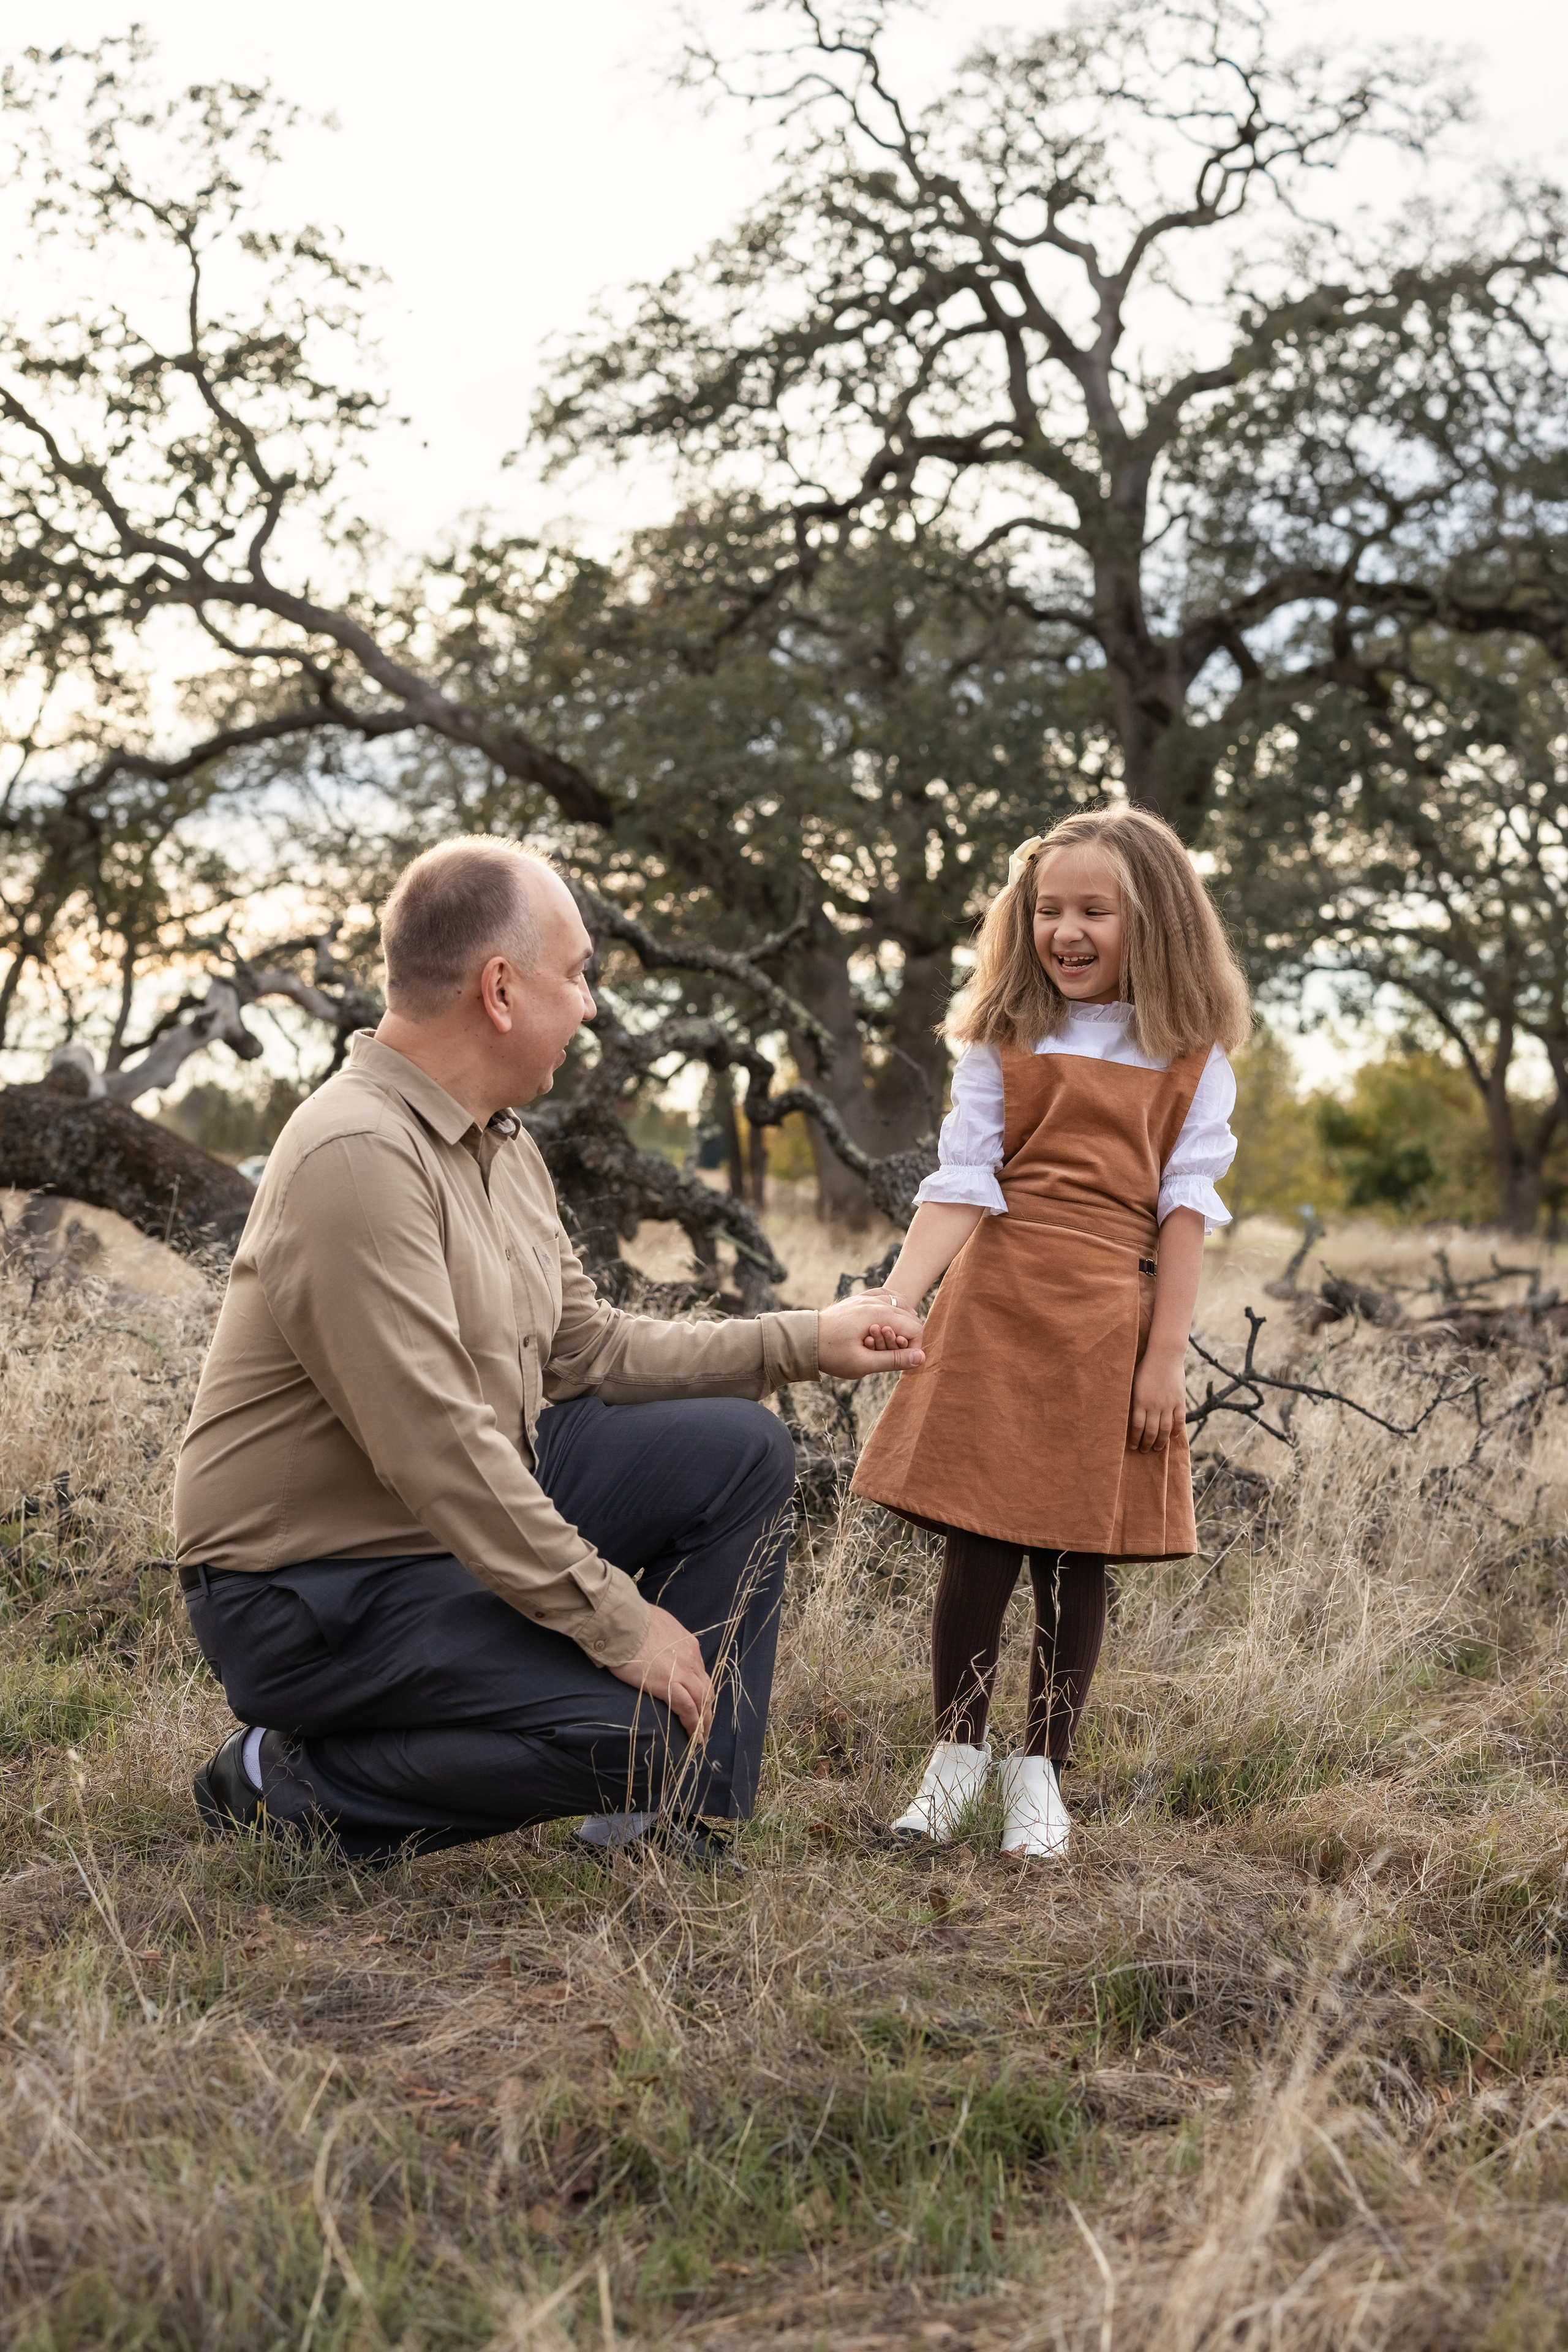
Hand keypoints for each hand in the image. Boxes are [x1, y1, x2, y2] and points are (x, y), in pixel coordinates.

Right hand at [609, 1603, 712, 1738]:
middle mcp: (691, 1659)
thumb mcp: (657, 1622)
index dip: (701, 1690)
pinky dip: (693, 1724)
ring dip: (704, 1721)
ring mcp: (682, 1672)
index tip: (699, 1704)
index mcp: (688, 1644)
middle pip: (707, 1689)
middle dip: (707, 1709)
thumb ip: (663, 1636)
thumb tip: (657, 1640)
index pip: (700, 1673)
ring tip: (701, 1737)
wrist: (622, 1621)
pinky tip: (694, 1737)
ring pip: (702, 1701)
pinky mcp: (668, 1684)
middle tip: (704, 1726)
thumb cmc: (632, 1619)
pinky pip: (688, 1708)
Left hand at [816, 1291, 925, 1377]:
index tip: (899, 1360)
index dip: (913, 1348)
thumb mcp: (863, 1363)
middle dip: (906, 1336)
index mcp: (878, 1315)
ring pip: (901, 1303)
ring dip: (902, 1322)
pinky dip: (893, 1307)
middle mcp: (875, 1301)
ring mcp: (867, 1297)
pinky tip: (888, 1320)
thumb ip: (894, 1360)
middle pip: (910, 1316)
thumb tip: (921, 1358)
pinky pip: (887, 1295)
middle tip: (889, 1352)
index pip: (915, 1329)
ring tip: (888, 1340)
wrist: (804, 1339)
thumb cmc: (832, 1354)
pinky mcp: (860, 1298)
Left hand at [1129, 1345, 1185, 1453]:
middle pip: (1151, 1430)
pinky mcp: (1179, 1401)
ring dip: (1161, 1441)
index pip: (1137, 1426)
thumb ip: (1133, 1399)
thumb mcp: (1133, 1383)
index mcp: (1140, 1401)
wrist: (1164, 1356)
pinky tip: (1173, 1437)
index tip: (1133, 1446)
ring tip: (1157, 1448)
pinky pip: (1179, 1420)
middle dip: (1147, 1443)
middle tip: (1145, 1451)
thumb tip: (1128, 1413)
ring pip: (1165, 1429)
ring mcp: (1168, 1404)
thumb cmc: (1145, 1367)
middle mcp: (1154, 1405)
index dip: (1135, 1438)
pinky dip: (1177, 1430)